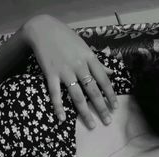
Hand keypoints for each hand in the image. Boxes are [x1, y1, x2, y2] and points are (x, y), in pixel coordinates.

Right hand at [23, 14, 117, 128]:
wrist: (43, 29)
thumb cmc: (66, 38)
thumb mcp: (85, 47)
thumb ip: (97, 62)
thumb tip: (111, 73)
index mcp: (89, 58)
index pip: (104, 80)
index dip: (110, 95)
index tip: (115, 107)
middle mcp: (79, 66)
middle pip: (93, 91)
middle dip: (101, 108)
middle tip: (107, 122)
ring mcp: (64, 71)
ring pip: (77, 96)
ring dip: (85, 112)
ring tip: (91, 125)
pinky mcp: (50, 74)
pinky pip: (55, 94)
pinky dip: (58, 107)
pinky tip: (62, 119)